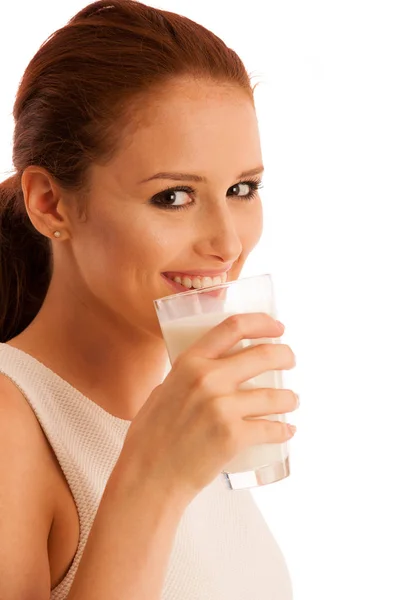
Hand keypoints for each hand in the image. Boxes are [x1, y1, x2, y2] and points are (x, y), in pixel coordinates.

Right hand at [121, 313, 296, 503]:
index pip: (233, 326)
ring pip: (274, 395)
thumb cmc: (151, 436)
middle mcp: (207, 379)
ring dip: (289, 397)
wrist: (148, 476)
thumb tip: (211, 366)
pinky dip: (284, 430)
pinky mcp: (232, 436)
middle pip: (263, 355)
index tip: (276, 327)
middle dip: (285, 355)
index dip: (261, 322)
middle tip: (289, 361)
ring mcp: (221, 408)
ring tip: (291, 400)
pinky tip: (287, 431)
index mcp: (189, 363)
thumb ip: (187, 375)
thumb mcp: (163, 390)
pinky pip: (271, 429)